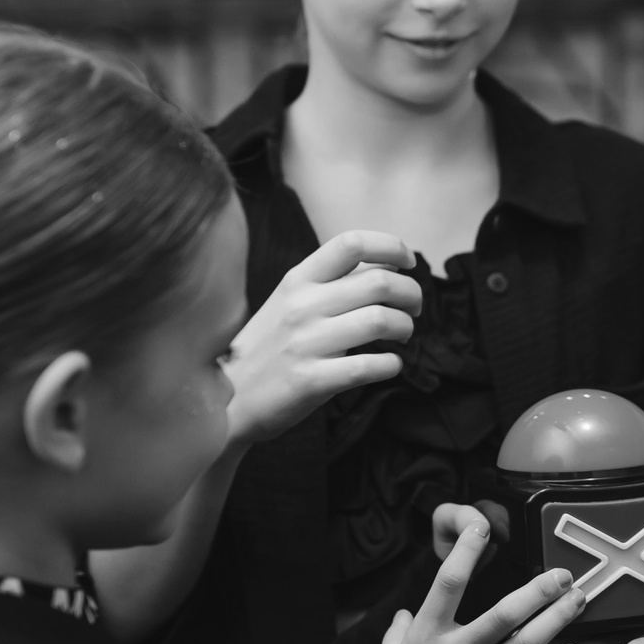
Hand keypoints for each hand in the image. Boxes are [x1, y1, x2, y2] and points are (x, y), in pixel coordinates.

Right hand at [222, 230, 421, 447]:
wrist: (229, 399)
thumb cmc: (269, 348)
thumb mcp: (289, 302)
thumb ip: (330, 284)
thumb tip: (385, 265)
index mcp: (298, 279)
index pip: (351, 243)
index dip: (391, 247)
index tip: (408, 262)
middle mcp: (302, 305)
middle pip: (379, 282)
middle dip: (411, 293)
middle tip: (414, 309)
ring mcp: (306, 343)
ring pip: (381, 321)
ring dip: (405, 327)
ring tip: (402, 336)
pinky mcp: (311, 380)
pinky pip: (369, 366)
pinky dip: (391, 365)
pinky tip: (389, 365)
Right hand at [371, 511, 586, 643]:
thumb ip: (395, 638)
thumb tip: (401, 615)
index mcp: (427, 637)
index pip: (448, 584)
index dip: (465, 551)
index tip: (482, 525)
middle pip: (504, 614)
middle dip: (537, 591)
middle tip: (563, 574)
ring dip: (557, 621)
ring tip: (579, 601)